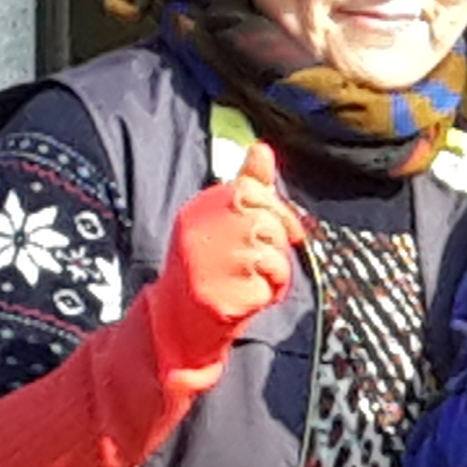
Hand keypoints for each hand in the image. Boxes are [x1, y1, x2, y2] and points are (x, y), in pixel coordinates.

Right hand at [155, 143, 308, 368]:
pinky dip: (274, 288)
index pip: (250, 189)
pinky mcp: (224, 292)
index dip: (276, 208)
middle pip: (265, 219)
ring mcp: (210, 263)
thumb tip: (262, 148)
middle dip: (275, 240)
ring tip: (252, 277)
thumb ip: (248, 185)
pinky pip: (272, 279)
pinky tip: (252, 294)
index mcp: (199, 210)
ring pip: (272, 250)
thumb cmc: (211, 265)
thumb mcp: (224, 220)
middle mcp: (200, 232)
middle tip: (262, 259)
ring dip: (275, 268)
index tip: (283, 229)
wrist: (182, 318)